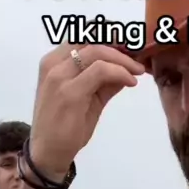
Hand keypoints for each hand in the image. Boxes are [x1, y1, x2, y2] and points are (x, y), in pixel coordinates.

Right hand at [29, 42, 144, 180]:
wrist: (48, 153)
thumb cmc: (65, 128)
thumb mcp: (88, 99)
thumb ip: (104, 82)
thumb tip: (126, 69)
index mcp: (55, 61)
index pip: (84, 35)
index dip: (111, 36)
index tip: (131, 46)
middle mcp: (54, 63)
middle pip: (92, 38)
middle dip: (121, 44)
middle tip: (139, 56)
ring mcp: (59, 76)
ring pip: (97, 51)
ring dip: (123, 59)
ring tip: (138, 70)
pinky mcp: (70, 92)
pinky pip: (100, 71)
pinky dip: (120, 72)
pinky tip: (131, 82)